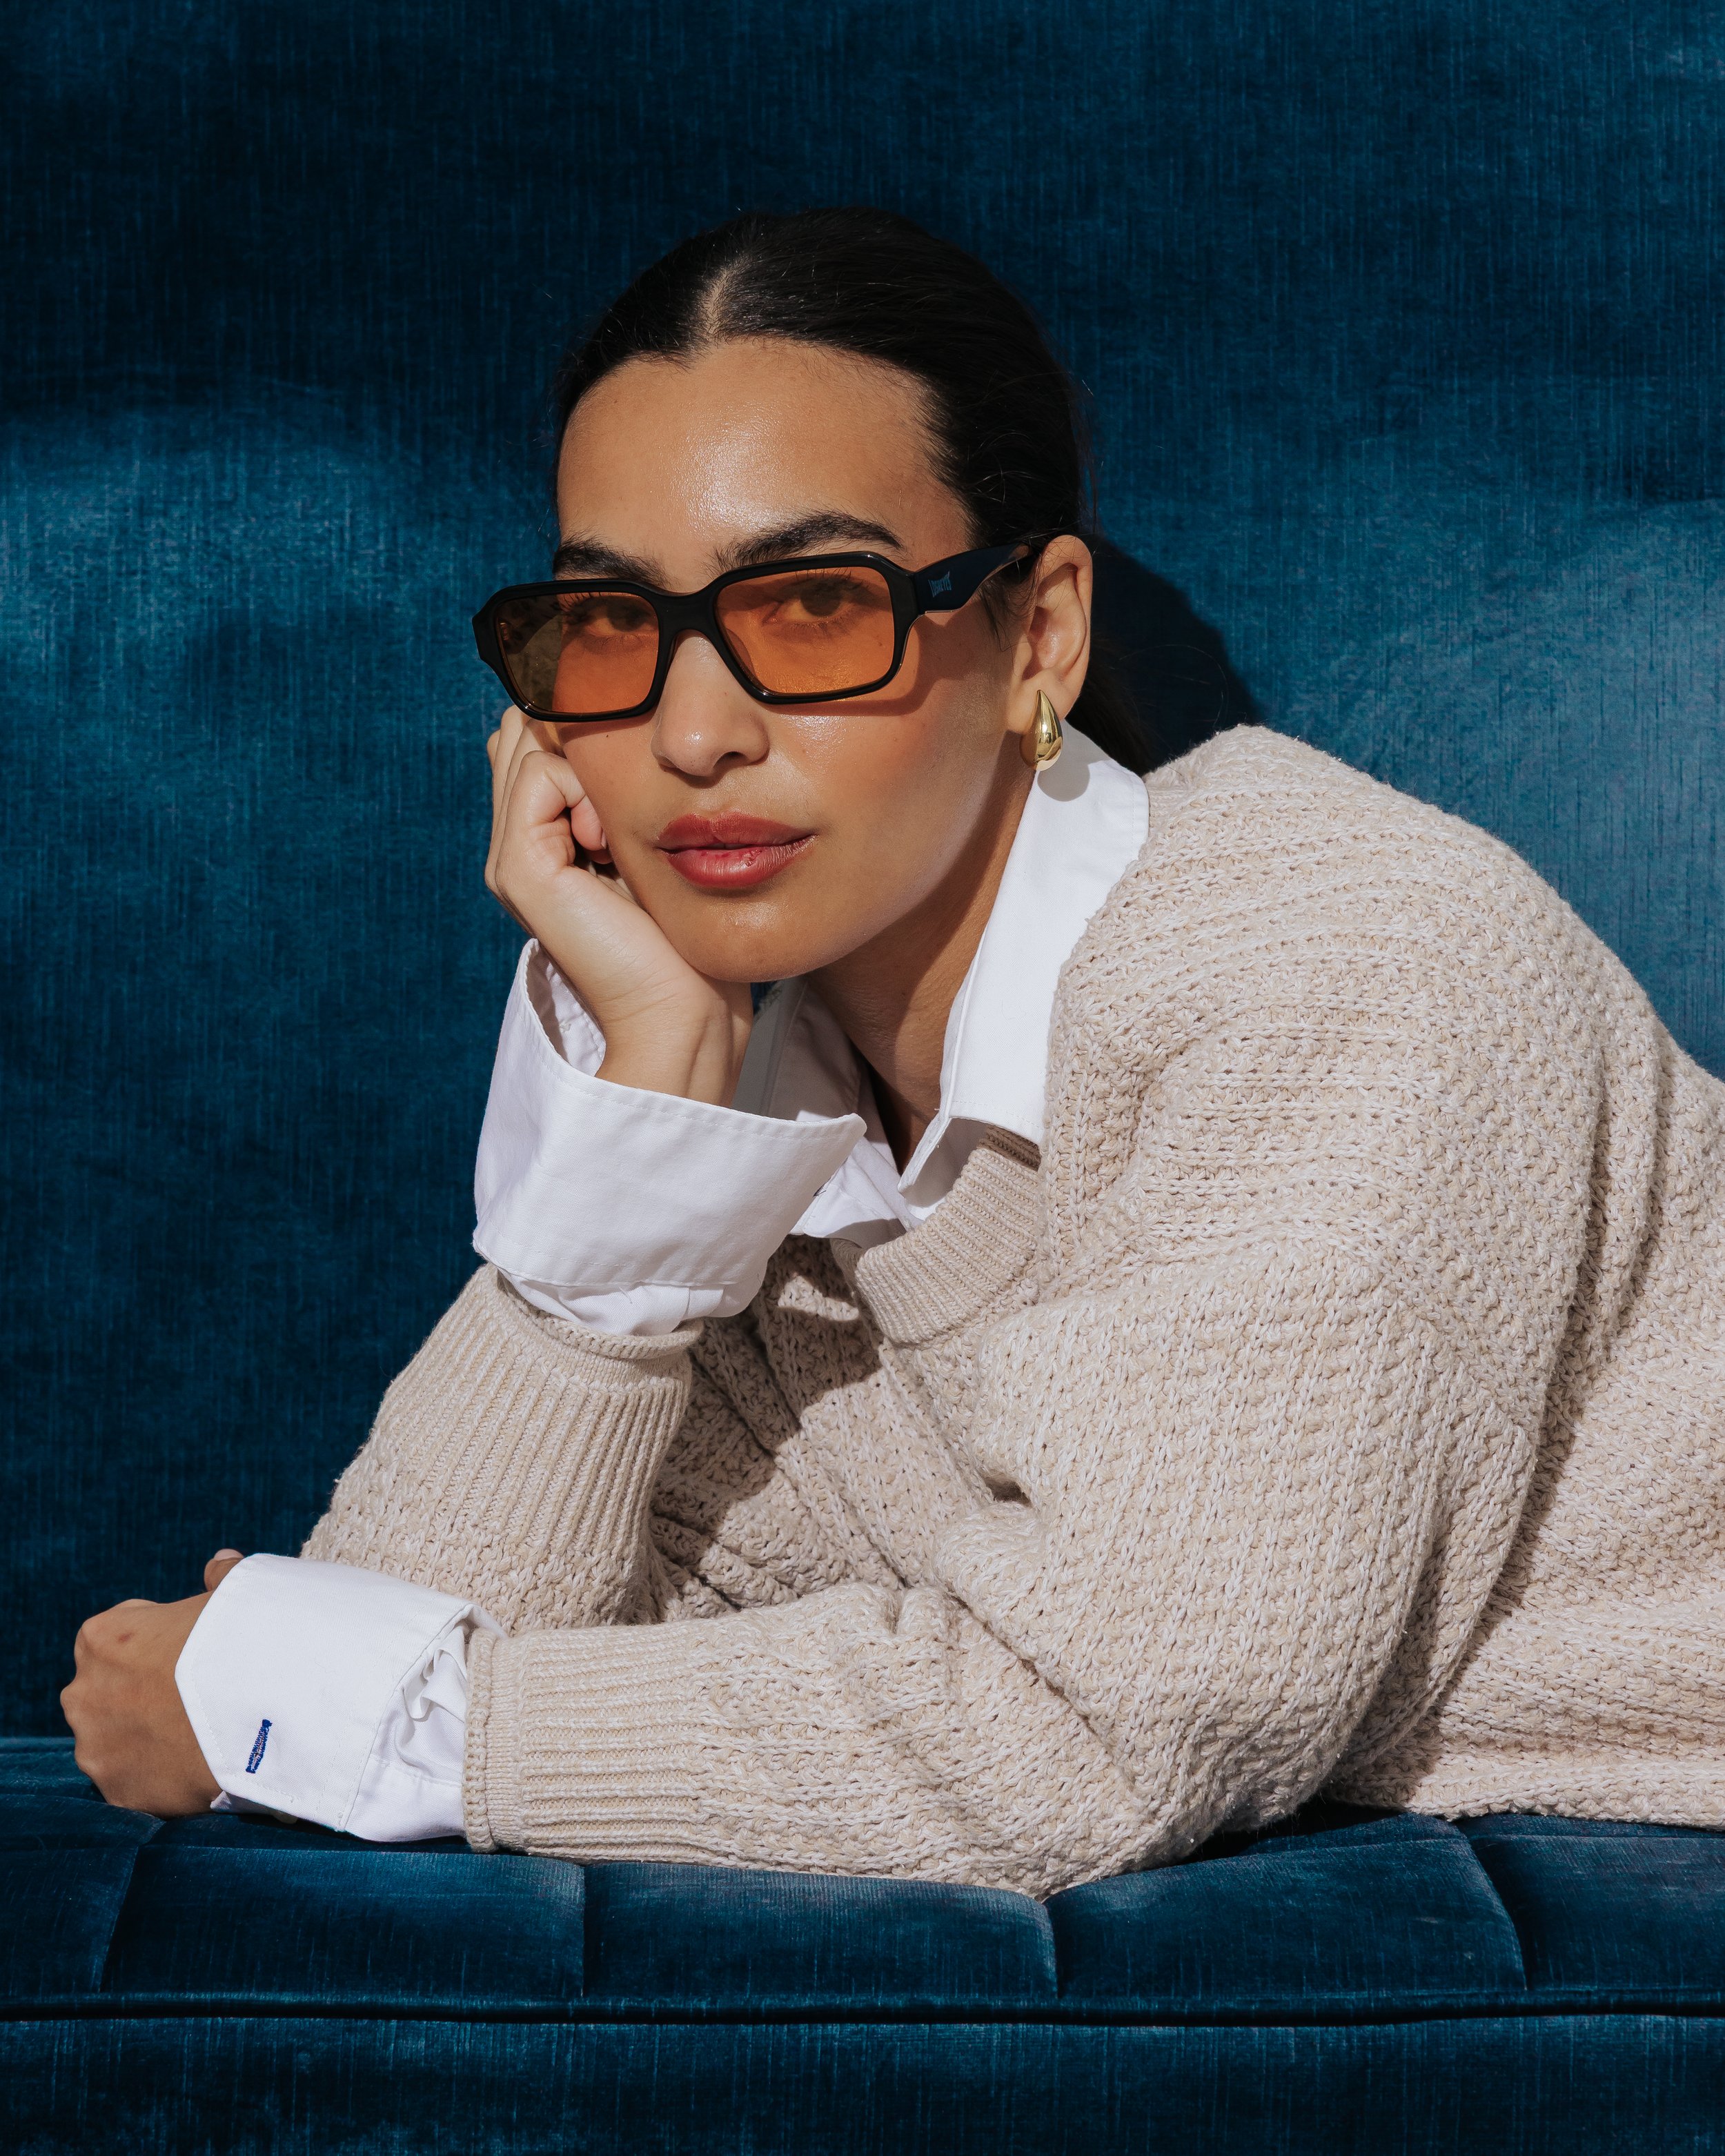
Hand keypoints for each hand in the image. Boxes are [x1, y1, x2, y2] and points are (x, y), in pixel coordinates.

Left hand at [61, 1550, 244, 1814]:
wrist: (260, 1709)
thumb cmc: (242, 1640)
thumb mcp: (231, 1593)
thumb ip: (217, 1577)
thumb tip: (220, 1562)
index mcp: (101, 1638)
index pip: (117, 1637)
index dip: (158, 1644)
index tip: (190, 1654)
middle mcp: (83, 1693)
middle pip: (107, 1691)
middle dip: (139, 1694)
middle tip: (191, 1698)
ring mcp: (96, 1748)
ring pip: (113, 1740)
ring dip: (142, 1738)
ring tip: (194, 1736)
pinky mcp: (118, 1792)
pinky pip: (133, 1781)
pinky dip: (156, 1776)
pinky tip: (192, 1765)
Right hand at [484, 705, 750, 1104]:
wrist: (683, 1006)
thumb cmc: (685, 930)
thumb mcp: (649, 840)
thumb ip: (616, 792)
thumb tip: (602, 726)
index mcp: (542, 841)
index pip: (532, 739)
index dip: (581, 736)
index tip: (633, 795)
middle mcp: (516, 848)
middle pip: (523, 732)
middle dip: (580, 743)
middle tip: (622, 813)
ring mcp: (510, 860)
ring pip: (529, 743)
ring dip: (589, 768)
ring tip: (617, 836)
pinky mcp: (519, 869)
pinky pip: (539, 773)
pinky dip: (585, 788)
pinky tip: (608, 843)